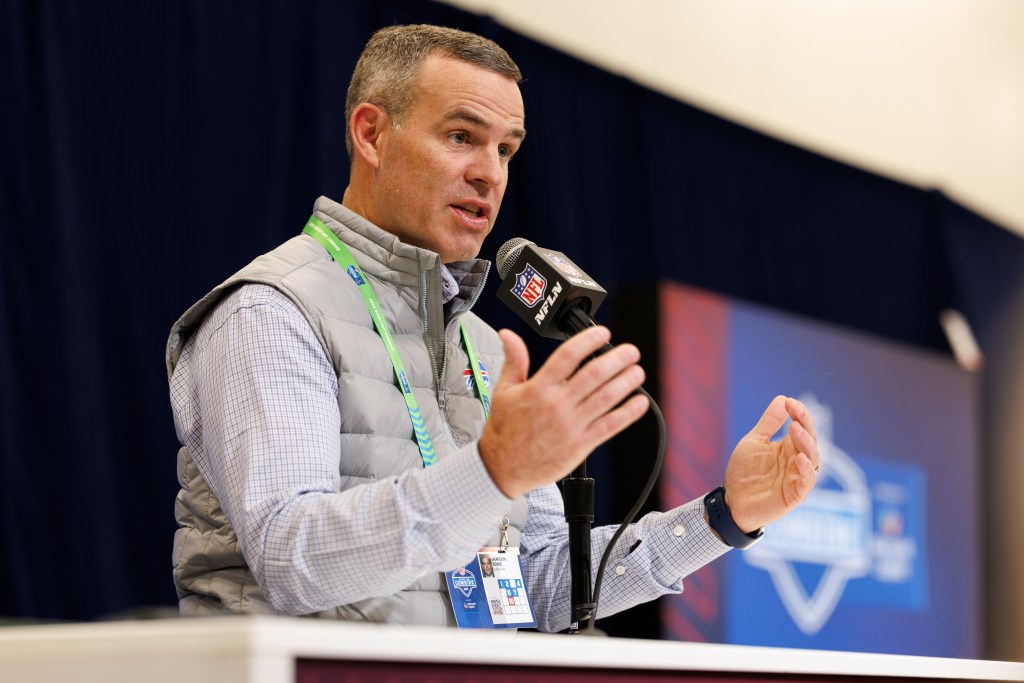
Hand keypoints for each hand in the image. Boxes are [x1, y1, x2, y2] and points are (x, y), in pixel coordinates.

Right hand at [478, 326, 649, 498]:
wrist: (502, 468)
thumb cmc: (504, 431)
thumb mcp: (503, 391)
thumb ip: (513, 360)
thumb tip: (509, 335)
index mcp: (538, 388)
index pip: (568, 356)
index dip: (589, 341)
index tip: (603, 333)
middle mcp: (557, 405)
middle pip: (594, 375)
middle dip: (617, 359)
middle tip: (630, 351)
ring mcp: (570, 426)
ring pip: (606, 398)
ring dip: (626, 382)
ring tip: (637, 371)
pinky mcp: (580, 445)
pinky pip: (609, 426)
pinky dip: (628, 413)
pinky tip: (639, 402)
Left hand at [723, 396, 818, 531]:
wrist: (732, 501)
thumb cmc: (744, 472)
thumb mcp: (754, 442)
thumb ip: (768, 423)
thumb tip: (782, 398)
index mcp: (789, 447)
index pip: (802, 426)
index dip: (799, 413)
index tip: (789, 403)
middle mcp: (796, 460)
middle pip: (810, 439)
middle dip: (805, 423)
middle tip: (794, 412)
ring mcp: (797, 476)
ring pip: (812, 457)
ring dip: (806, 442)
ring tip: (795, 428)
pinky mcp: (795, 494)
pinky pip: (807, 480)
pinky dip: (806, 469)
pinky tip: (799, 458)